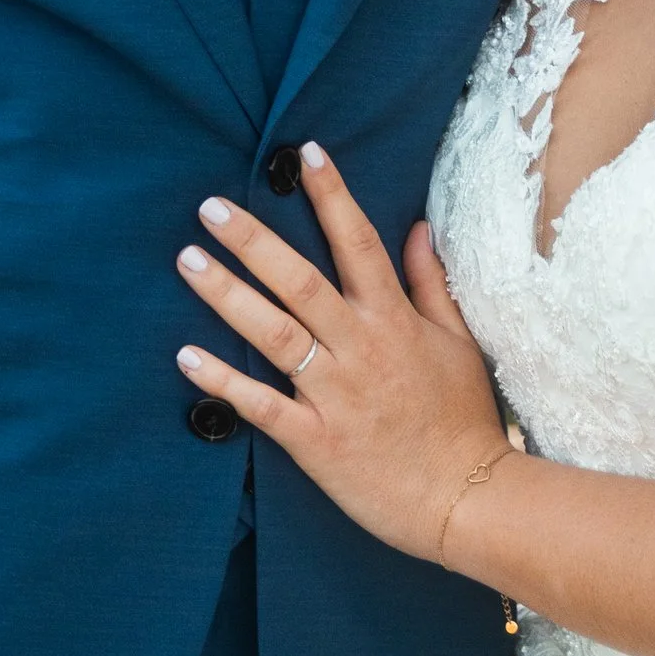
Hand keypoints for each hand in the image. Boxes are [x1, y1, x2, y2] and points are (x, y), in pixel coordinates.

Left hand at [174, 146, 511, 565]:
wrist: (468, 500)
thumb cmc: (464, 421)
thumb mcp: (458, 344)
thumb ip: (430, 285)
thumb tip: (418, 229)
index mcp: (394, 321)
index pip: (360, 242)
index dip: (332, 195)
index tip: (305, 155)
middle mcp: (361, 348)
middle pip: (300, 281)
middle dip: (253, 240)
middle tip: (209, 206)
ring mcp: (335, 395)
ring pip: (274, 333)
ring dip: (228, 296)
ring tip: (188, 261)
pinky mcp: (315, 440)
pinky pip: (261, 405)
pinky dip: (223, 381)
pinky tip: (186, 357)